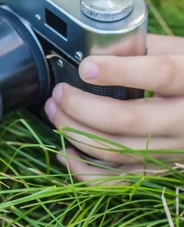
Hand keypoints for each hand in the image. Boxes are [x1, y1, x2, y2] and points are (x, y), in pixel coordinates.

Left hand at [44, 34, 183, 184]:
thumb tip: (98, 44)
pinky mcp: (162, 172)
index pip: (161, 75)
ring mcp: (175, 153)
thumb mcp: (182, 54)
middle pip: (127, 119)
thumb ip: (144, 47)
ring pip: (116, 151)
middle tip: (59, 92)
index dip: (119, 71)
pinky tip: (65, 151)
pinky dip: (84, 170)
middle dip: (80, 106)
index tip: (85, 67)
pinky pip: (117, 181)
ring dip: (74, 132)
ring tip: (54, 110)